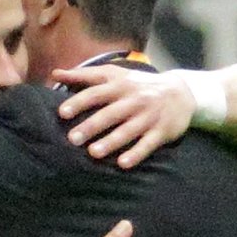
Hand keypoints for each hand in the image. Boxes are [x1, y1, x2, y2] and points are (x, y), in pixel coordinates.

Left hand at [55, 64, 194, 167]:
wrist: (181, 92)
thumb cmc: (139, 85)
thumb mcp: (115, 75)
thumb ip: (85, 75)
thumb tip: (55, 73)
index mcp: (119, 86)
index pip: (96, 93)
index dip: (79, 102)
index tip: (62, 113)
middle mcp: (133, 100)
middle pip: (110, 114)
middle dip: (91, 126)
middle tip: (72, 139)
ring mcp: (148, 116)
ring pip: (127, 130)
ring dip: (111, 142)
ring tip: (93, 153)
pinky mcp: (161, 131)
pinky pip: (147, 144)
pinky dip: (136, 153)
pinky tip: (123, 164)